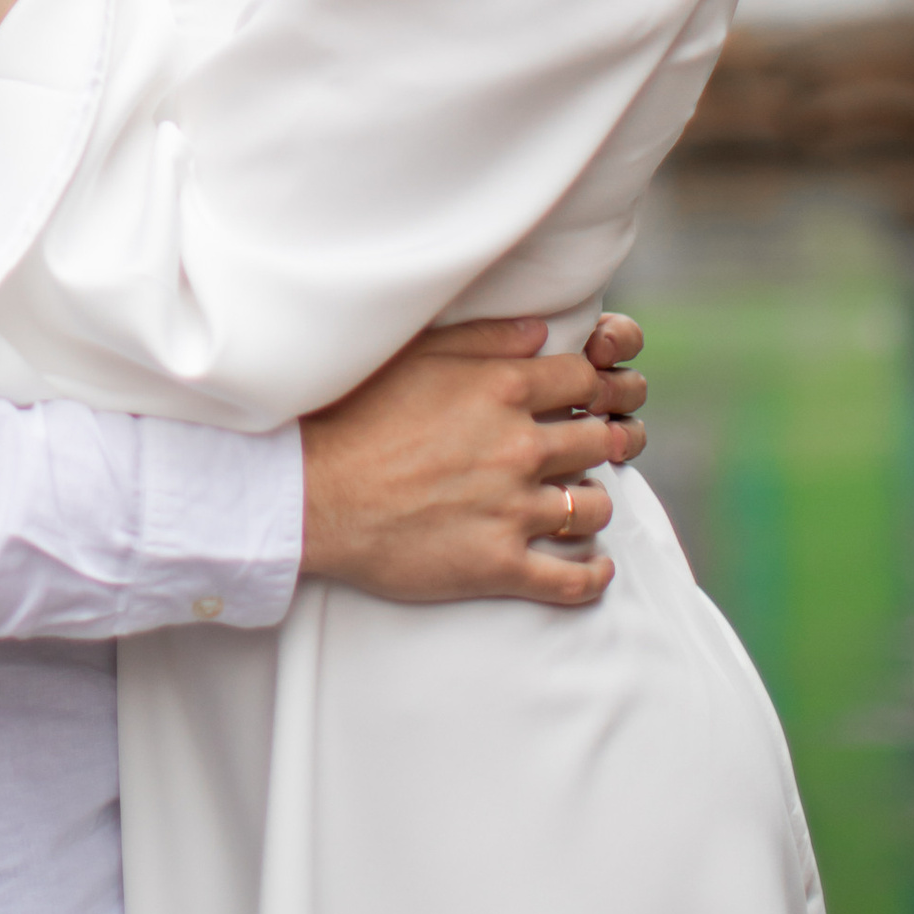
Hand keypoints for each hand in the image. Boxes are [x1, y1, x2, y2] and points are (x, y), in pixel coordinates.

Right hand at [299, 313, 649, 611]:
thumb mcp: (416, 357)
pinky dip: (592, 578)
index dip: (586, 389)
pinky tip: (595, 570)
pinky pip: (572, 580)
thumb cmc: (356, 417)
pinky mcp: (501, 565)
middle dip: (596, 442)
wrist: (315, 494)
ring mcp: (513, 510)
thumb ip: (485, 339)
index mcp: (502, 389)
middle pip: (598, 441)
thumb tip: (540, 333)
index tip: (575, 400)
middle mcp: (519, 447)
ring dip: (591, 504)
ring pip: (594, 508)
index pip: (584, 381)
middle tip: (582, 450)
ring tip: (575, 503)